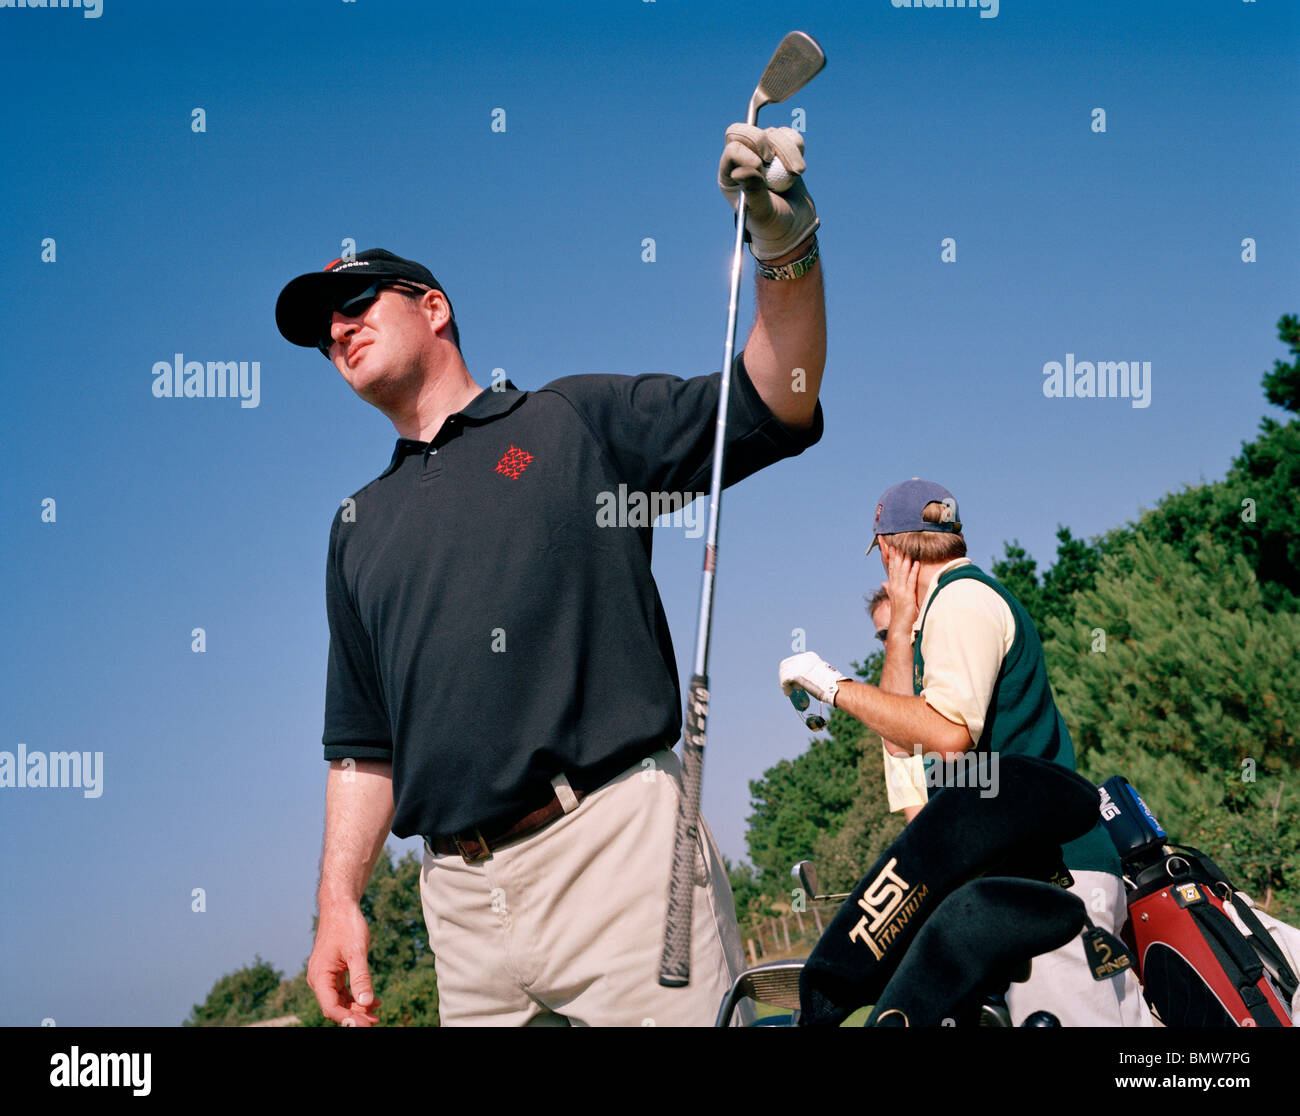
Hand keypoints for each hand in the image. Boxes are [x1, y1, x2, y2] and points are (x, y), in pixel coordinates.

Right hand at [307, 902, 381, 1026]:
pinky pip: (343, 991)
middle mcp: (318, 979)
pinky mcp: (333, 972)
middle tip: (376, 1021)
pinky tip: (373, 1001)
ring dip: (357, 1009)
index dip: (348, 1019)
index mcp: (319, 976)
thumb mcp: (357, 951)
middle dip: (355, 1016)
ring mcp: (325, 976)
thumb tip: (367, 1002)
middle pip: (335, 1007)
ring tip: (377, 1014)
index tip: (366, 1025)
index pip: (331, 1007)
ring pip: (340, 1001)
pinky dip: (356, 997)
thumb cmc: (347, 925)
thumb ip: (361, 977)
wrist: (340, 906)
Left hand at [718, 123, 818, 260]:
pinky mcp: (782, 150)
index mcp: (729, 176)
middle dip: (760, 140)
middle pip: (743, 131)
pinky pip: (789, 135)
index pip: (732, 149)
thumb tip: (738, 171)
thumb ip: (753, 191)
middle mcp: (743, 161)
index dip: (744, 152)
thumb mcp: (762, 212)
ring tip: (796, 175)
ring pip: (771, 133)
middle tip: (771, 157)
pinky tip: (798, 169)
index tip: (760, 168)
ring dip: (787, 151)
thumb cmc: (773, 224)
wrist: (795, 227)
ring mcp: (763, 153)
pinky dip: (797, 147)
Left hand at [779, 651, 847, 706]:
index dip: (791, 670)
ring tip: (790, 691)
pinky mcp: (793, 674)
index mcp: (809, 656)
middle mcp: (801, 658)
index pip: (794, 660)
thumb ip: (813, 675)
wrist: (832, 686)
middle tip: (789, 685)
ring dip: (785, 683)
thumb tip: (811, 682)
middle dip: (785, 675)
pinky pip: (784, 681)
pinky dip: (785, 688)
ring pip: (784, 673)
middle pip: (786, 665)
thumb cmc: (831, 683)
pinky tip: (788, 693)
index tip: (793, 679)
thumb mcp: (821, 674)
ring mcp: (796, 666)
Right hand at [883, 545, 920, 635]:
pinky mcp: (907, 596)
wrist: (899, 629)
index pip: (892, 569)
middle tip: (897, 541)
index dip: (892, 557)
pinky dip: (913, 571)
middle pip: (895, 567)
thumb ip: (891, 589)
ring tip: (907, 548)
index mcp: (893, 587)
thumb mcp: (896, 600)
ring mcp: (900, 592)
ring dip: (905, 559)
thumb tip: (885, 582)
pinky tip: (916, 563)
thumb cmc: (901, 616)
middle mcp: (895, 587)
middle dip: (897, 554)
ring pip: (902, 572)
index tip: (892, 545)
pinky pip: (911, 581)